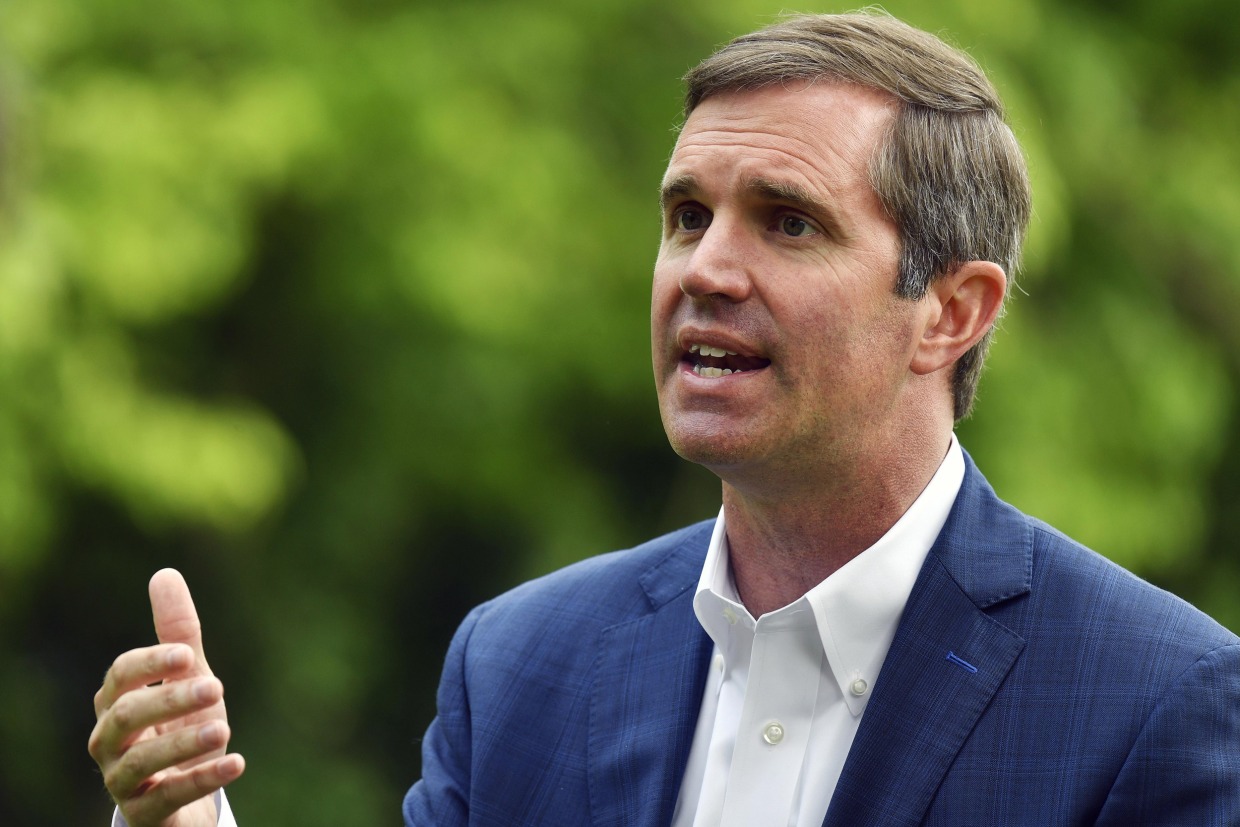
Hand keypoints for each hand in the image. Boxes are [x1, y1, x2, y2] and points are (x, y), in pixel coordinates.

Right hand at [89, 569, 245, 826]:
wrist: (181, 797)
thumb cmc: (179, 727)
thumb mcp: (186, 680)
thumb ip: (177, 633)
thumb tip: (164, 573)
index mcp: (115, 703)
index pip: (120, 677)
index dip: (150, 664)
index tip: (189, 654)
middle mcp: (109, 742)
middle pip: (125, 717)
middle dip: (169, 699)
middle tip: (216, 687)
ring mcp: (121, 781)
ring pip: (140, 762)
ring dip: (182, 744)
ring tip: (224, 729)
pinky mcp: (143, 813)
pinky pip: (166, 799)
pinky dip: (201, 779)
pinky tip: (237, 762)